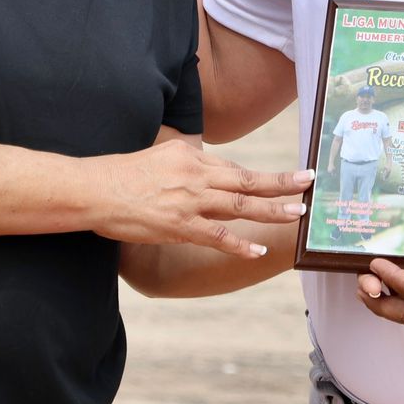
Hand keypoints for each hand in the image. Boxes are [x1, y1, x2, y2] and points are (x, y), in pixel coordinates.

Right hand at [91, 139, 312, 257]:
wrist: (94, 189)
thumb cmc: (122, 173)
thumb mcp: (160, 154)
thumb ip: (185, 161)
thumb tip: (202, 165)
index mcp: (193, 156)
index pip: (234, 168)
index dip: (262, 177)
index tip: (285, 178)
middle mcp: (197, 174)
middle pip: (247, 179)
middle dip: (282, 181)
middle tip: (309, 181)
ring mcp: (190, 200)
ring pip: (240, 204)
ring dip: (272, 208)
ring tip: (297, 212)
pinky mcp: (179, 225)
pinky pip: (217, 236)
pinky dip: (240, 244)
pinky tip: (259, 249)